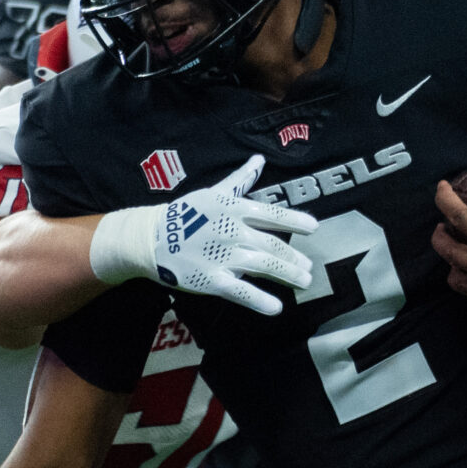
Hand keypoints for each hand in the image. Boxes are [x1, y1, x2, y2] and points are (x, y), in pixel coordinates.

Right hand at [87, 156, 316, 315]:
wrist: (152, 238)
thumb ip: (240, 179)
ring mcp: (223, 256)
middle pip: (272, 245)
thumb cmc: (185, 214)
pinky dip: (260, 300)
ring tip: (304, 281)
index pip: (271, 214)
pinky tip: (276, 308)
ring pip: (263, 266)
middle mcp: (233, 231)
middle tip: (309, 268)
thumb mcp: (213, 192)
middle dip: (294, 257)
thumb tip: (259, 160)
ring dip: (287, 275)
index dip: (294, 220)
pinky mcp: (212, 279)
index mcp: (234, 209)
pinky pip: (241, 291)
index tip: (314, 227)